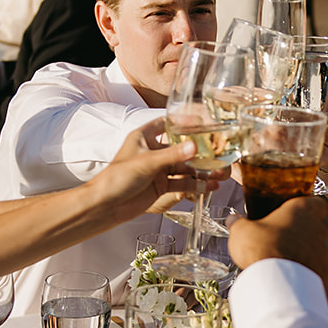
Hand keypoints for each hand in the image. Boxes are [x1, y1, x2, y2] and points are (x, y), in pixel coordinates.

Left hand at [87, 119, 215, 223]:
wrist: (106, 206)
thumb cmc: (116, 178)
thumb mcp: (147, 162)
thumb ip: (172, 155)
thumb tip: (194, 147)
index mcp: (144, 137)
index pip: (166, 124)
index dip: (183, 122)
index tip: (202, 122)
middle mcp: (152, 151)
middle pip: (181, 148)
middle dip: (200, 152)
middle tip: (219, 153)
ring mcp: (158, 169)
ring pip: (185, 168)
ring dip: (202, 171)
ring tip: (220, 173)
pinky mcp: (161, 186)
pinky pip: (182, 183)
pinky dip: (196, 185)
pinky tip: (209, 186)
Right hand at [229, 198, 327, 278]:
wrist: (275, 282)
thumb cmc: (262, 248)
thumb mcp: (242, 230)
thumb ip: (239, 222)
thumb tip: (234, 220)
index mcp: (302, 211)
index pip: (316, 202)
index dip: (306, 206)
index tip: (294, 212)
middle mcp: (318, 229)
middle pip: (314, 226)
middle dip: (300, 231)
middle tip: (280, 237)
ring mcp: (322, 253)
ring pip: (315, 249)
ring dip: (302, 252)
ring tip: (282, 259)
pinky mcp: (321, 274)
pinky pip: (314, 270)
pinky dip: (304, 272)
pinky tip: (288, 276)